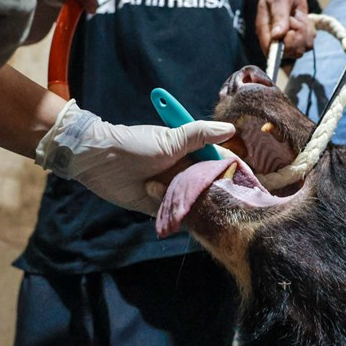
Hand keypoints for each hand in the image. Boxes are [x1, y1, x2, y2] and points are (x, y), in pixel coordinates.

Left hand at [35, 101, 234, 215]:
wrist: (98, 161)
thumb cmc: (134, 145)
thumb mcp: (170, 139)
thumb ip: (200, 136)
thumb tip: (230, 130)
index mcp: (190, 154)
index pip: (219, 163)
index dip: (233, 172)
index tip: (248, 183)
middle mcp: (183, 172)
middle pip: (209, 186)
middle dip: (215, 194)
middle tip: (220, 200)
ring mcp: (171, 190)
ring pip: (193, 202)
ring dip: (191, 204)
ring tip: (187, 201)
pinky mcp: (157, 207)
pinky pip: (175, 215)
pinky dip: (176, 216)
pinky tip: (175, 212)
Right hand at [256, 0, 314, 57]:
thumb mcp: (280, 0)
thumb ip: (279, 17)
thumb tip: (276, 36)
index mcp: (264, 31)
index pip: (271, 50)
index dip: (285, 45)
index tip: (291, 30)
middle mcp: (274, 40)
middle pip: (290, 53)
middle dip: (298, 36)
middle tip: (295, 19)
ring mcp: (286, 42)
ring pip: (301, 49)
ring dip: (305, 32)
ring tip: (299, 18)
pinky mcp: (297, 40)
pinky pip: (308, 44)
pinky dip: (310, 32)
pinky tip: (304, 21)